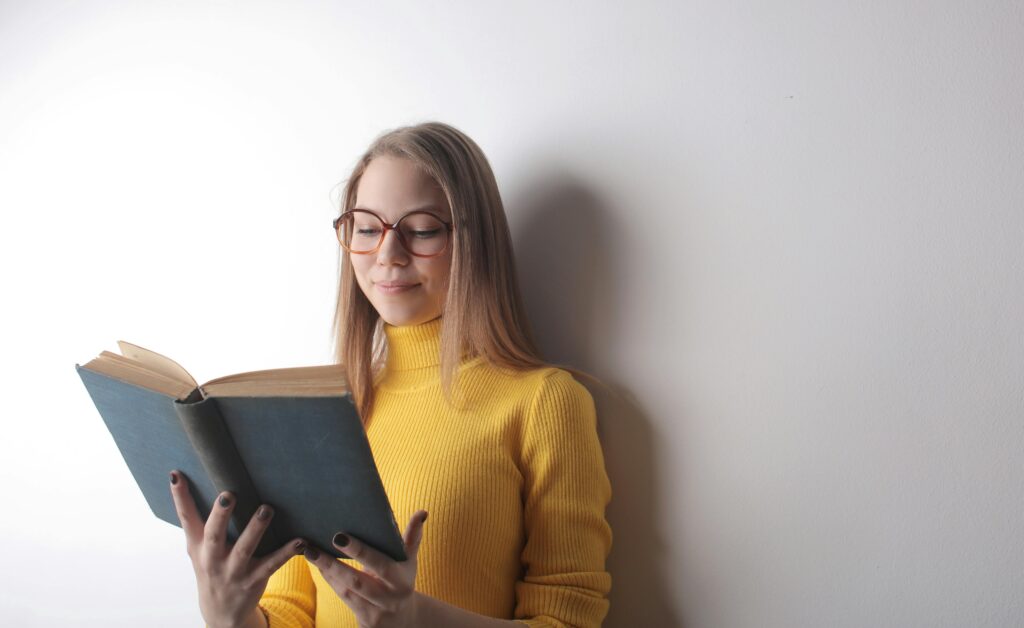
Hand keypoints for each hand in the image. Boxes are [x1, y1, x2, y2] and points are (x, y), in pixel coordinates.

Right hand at [169, 470, 305, 627]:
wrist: (221, 612)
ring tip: (266, 509)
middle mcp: (212, 558)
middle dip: (220, 515)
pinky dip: (286, 552)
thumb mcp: (199, 549)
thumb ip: (202, 522)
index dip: (180, 497)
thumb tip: (206, 483)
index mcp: (197, 545)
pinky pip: (272, 564)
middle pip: (214, 534)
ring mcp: (233, 570)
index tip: (176, 474)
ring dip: (255, 529)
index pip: (186, 518)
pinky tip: (299, 541)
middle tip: (228, 494)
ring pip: (244, 548)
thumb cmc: (213, 567)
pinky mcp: (254, 579)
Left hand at [303, 510, 428, 627]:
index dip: (360, 552)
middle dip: (334, 565)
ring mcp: (376, 612)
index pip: (380, 564)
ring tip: (310, 552)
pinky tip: (320, 567)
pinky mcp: (364, 621)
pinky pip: (343, 598)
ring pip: (346, 591)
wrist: (404, 619)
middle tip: (312, 548)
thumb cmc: (402, 580)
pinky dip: (330, 582)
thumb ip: (413, 537)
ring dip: (327, 572)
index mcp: (401, 579)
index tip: (340, 537)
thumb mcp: (409, 561)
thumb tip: (422, 512)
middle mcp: (390, 598)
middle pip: (357, 582)